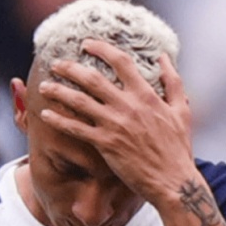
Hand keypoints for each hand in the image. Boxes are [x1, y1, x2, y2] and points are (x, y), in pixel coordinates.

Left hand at [37, 39, 194, 206]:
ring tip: (44, 86)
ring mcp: (115, 124)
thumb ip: (173, 82)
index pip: (120, 62)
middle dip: (70, 68)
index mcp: (146, 94)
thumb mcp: (182, 110)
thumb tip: (162, 57)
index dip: (101, 49)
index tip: (86, 44)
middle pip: (92, 78)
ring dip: (58, 91)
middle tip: (56, 64)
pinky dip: (59, 120)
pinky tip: (44, 115)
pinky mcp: (106, 144)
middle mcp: (128, 105)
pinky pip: (76, 129)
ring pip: (79, 101)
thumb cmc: (178, 149)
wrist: (172, 181)